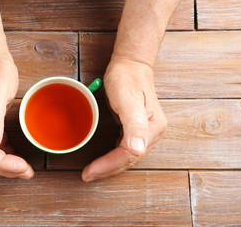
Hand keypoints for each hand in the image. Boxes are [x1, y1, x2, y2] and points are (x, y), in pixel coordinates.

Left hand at [82, 58, 166, 181]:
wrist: (130, 65)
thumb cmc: (126, 77)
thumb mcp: (127, 98)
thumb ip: (134, 123)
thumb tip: (138, 149)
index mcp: (152, 127)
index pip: (129, 154)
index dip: (108, 165)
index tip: (90, 171)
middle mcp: (153, 132)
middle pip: (130, 159)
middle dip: (108, 170)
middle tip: (87, 175)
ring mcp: (148, 131)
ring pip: (128, 157)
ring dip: (110, 167)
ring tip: (93, 172)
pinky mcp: (139, 129)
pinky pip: (126, 149)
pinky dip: (114, 157)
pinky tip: (104, 160)